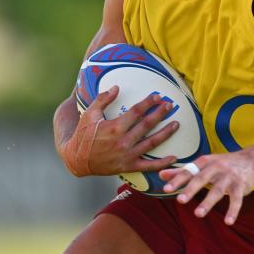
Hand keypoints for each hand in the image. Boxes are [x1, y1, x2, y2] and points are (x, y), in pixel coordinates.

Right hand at [59, 86, 178, 176]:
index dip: (148, 103)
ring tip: (176, 124)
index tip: (157, 97)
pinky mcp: (129, 166)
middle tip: (170, 105)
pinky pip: (149, 165)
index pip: (137, 112)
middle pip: (147, 124)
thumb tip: (117, 87)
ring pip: (152, 142)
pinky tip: (174, 158)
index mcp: (115, 127)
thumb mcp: (89, 114)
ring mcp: (127, 155)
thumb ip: (103, 99)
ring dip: (166, 133)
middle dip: (160, 113)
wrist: (76, 159)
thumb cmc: (83, 135)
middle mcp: (123, 141)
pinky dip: (163, 163)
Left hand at [159, 154, 253, 224]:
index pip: (189, 171)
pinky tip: (228, 222)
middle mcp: (217, 168)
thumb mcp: (204, 164)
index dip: (177, 180)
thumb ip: (183, 171)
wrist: (252, 161)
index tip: (165, 189)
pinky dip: (233, 211)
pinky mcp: (241, 186)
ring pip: (218, 190)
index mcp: (205, 162)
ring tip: (198, 214)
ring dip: (208, 202)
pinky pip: (237, 200)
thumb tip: (161, 175)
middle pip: (202, 179)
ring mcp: (230, 177)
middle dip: (191, 189)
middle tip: (180, 200)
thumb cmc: (223, 164)